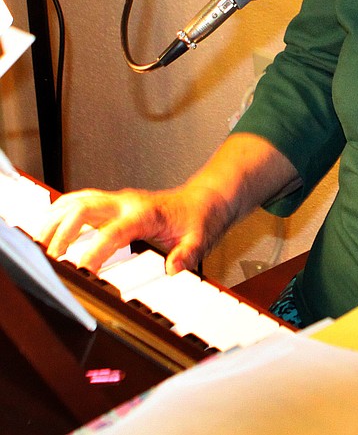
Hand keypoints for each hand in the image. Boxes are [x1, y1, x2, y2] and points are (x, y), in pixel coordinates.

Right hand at [35, 181, 232, 274]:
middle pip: (85, 208)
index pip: (114, 231)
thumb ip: (188, 255)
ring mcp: (118, 200)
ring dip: (56, 220)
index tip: (81, 270)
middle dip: (64, 232)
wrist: (204, 199)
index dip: (95, 251)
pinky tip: (50, 229)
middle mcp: (128, 203)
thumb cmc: (199, 218)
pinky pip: (80, 201)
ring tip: (41, 244)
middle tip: (51, 259)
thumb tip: (173, 270)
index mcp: (146, 213)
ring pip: (78, 201)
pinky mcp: (113, 203)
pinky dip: (61, 213)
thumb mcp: (201, 239)